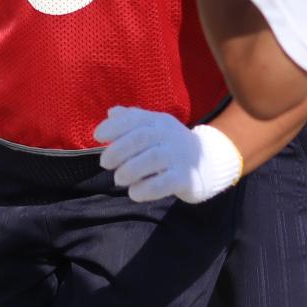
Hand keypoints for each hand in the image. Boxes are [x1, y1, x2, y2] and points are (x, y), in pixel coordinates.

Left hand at [94, 108, 243, 203]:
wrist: (209, 163)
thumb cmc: (170, 146)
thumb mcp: (154, 129)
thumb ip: (132, 121)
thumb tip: (111, 113)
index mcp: (159, 122)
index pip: (135, 118)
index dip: (114, 126)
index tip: (97, 136)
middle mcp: (170, 136)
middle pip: (141, 138)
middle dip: (118, 150)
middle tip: (105, 163)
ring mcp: (179, 156)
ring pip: (152, 159)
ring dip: (129, 170)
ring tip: (119, 179)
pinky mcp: (186, 177)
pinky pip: (164, 183)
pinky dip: (145, 189)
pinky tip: (134, 193)